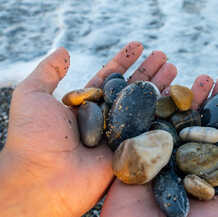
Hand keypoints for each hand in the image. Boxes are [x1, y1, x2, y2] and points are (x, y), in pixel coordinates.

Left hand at [0, 42, 176, 215]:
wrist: (43, 180)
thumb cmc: (35, 137)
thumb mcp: (32, 96)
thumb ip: (48, 72)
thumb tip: (64, 50)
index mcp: (87, 105)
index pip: (110, 77)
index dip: (125, 60)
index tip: (139, 45)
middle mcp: (105, 119)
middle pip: (132, 90)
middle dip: (149, 71)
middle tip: (165, 56)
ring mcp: (119, 136)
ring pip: (145, 107)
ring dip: (161, 87)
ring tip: (175, 69)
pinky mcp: (130, 152)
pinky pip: (150, 131)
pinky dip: (166, 115)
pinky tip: (178, 99)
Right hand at [101, 75, 217, 216]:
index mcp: (213, 180)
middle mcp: (190, 167)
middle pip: (208, 129)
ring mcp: (164, 162)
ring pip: (182, 124)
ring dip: (192, 100)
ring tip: (203, 78)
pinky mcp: (139, 159)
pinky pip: (150, 129)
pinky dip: (159, 108)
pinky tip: (170, 88)